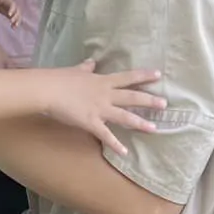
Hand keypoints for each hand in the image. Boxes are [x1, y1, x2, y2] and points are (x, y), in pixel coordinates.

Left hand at [0, 0, 21, 27]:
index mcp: (9, 1)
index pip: (12, 5)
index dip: (12, 10)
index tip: (9, 15)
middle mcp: (13, 6)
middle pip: (17, 11)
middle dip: (15, 16)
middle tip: (11, 21)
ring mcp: (13, 10)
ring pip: (18, 16)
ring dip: (17, 21)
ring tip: (14, 27)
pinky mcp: (11, 15)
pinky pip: (16, 19)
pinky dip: (15, 23)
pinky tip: (13, 28)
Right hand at [39, 59, 164, 156]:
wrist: (48, 90)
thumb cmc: (59, 78)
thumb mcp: (75, 70)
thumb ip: (85, 67)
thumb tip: (91, 62)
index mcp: (102, 81)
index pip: (127, 77)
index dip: (143, 75)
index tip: (158, 74)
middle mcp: (105, 94)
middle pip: (132, 97)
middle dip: (149, 101)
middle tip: (165, 104)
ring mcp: (100, 109)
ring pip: (124, 116)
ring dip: (140, 123)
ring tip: (154, 129)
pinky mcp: (91, 122)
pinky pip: (106, 135)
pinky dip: (115, 144)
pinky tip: (125, 152)